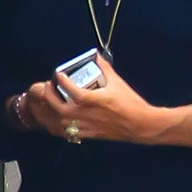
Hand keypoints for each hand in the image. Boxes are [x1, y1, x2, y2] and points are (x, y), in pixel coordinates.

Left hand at [24, 60, 161, 142]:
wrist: (141, 125)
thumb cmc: (131, 104)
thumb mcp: (118, 83)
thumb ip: (105, 68)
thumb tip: (98, 57)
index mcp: (92, 99)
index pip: (69, 88)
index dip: (60, 80)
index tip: (58, 74)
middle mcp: (86, 114)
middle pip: (58, 106)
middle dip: (50, 95)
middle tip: (50, 86)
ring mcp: (87, 126)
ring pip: (61, 120)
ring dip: (55, 109)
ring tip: (55, 101)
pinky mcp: (90, 134)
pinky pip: (70, 132)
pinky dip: (64, 124)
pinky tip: (65, 117)